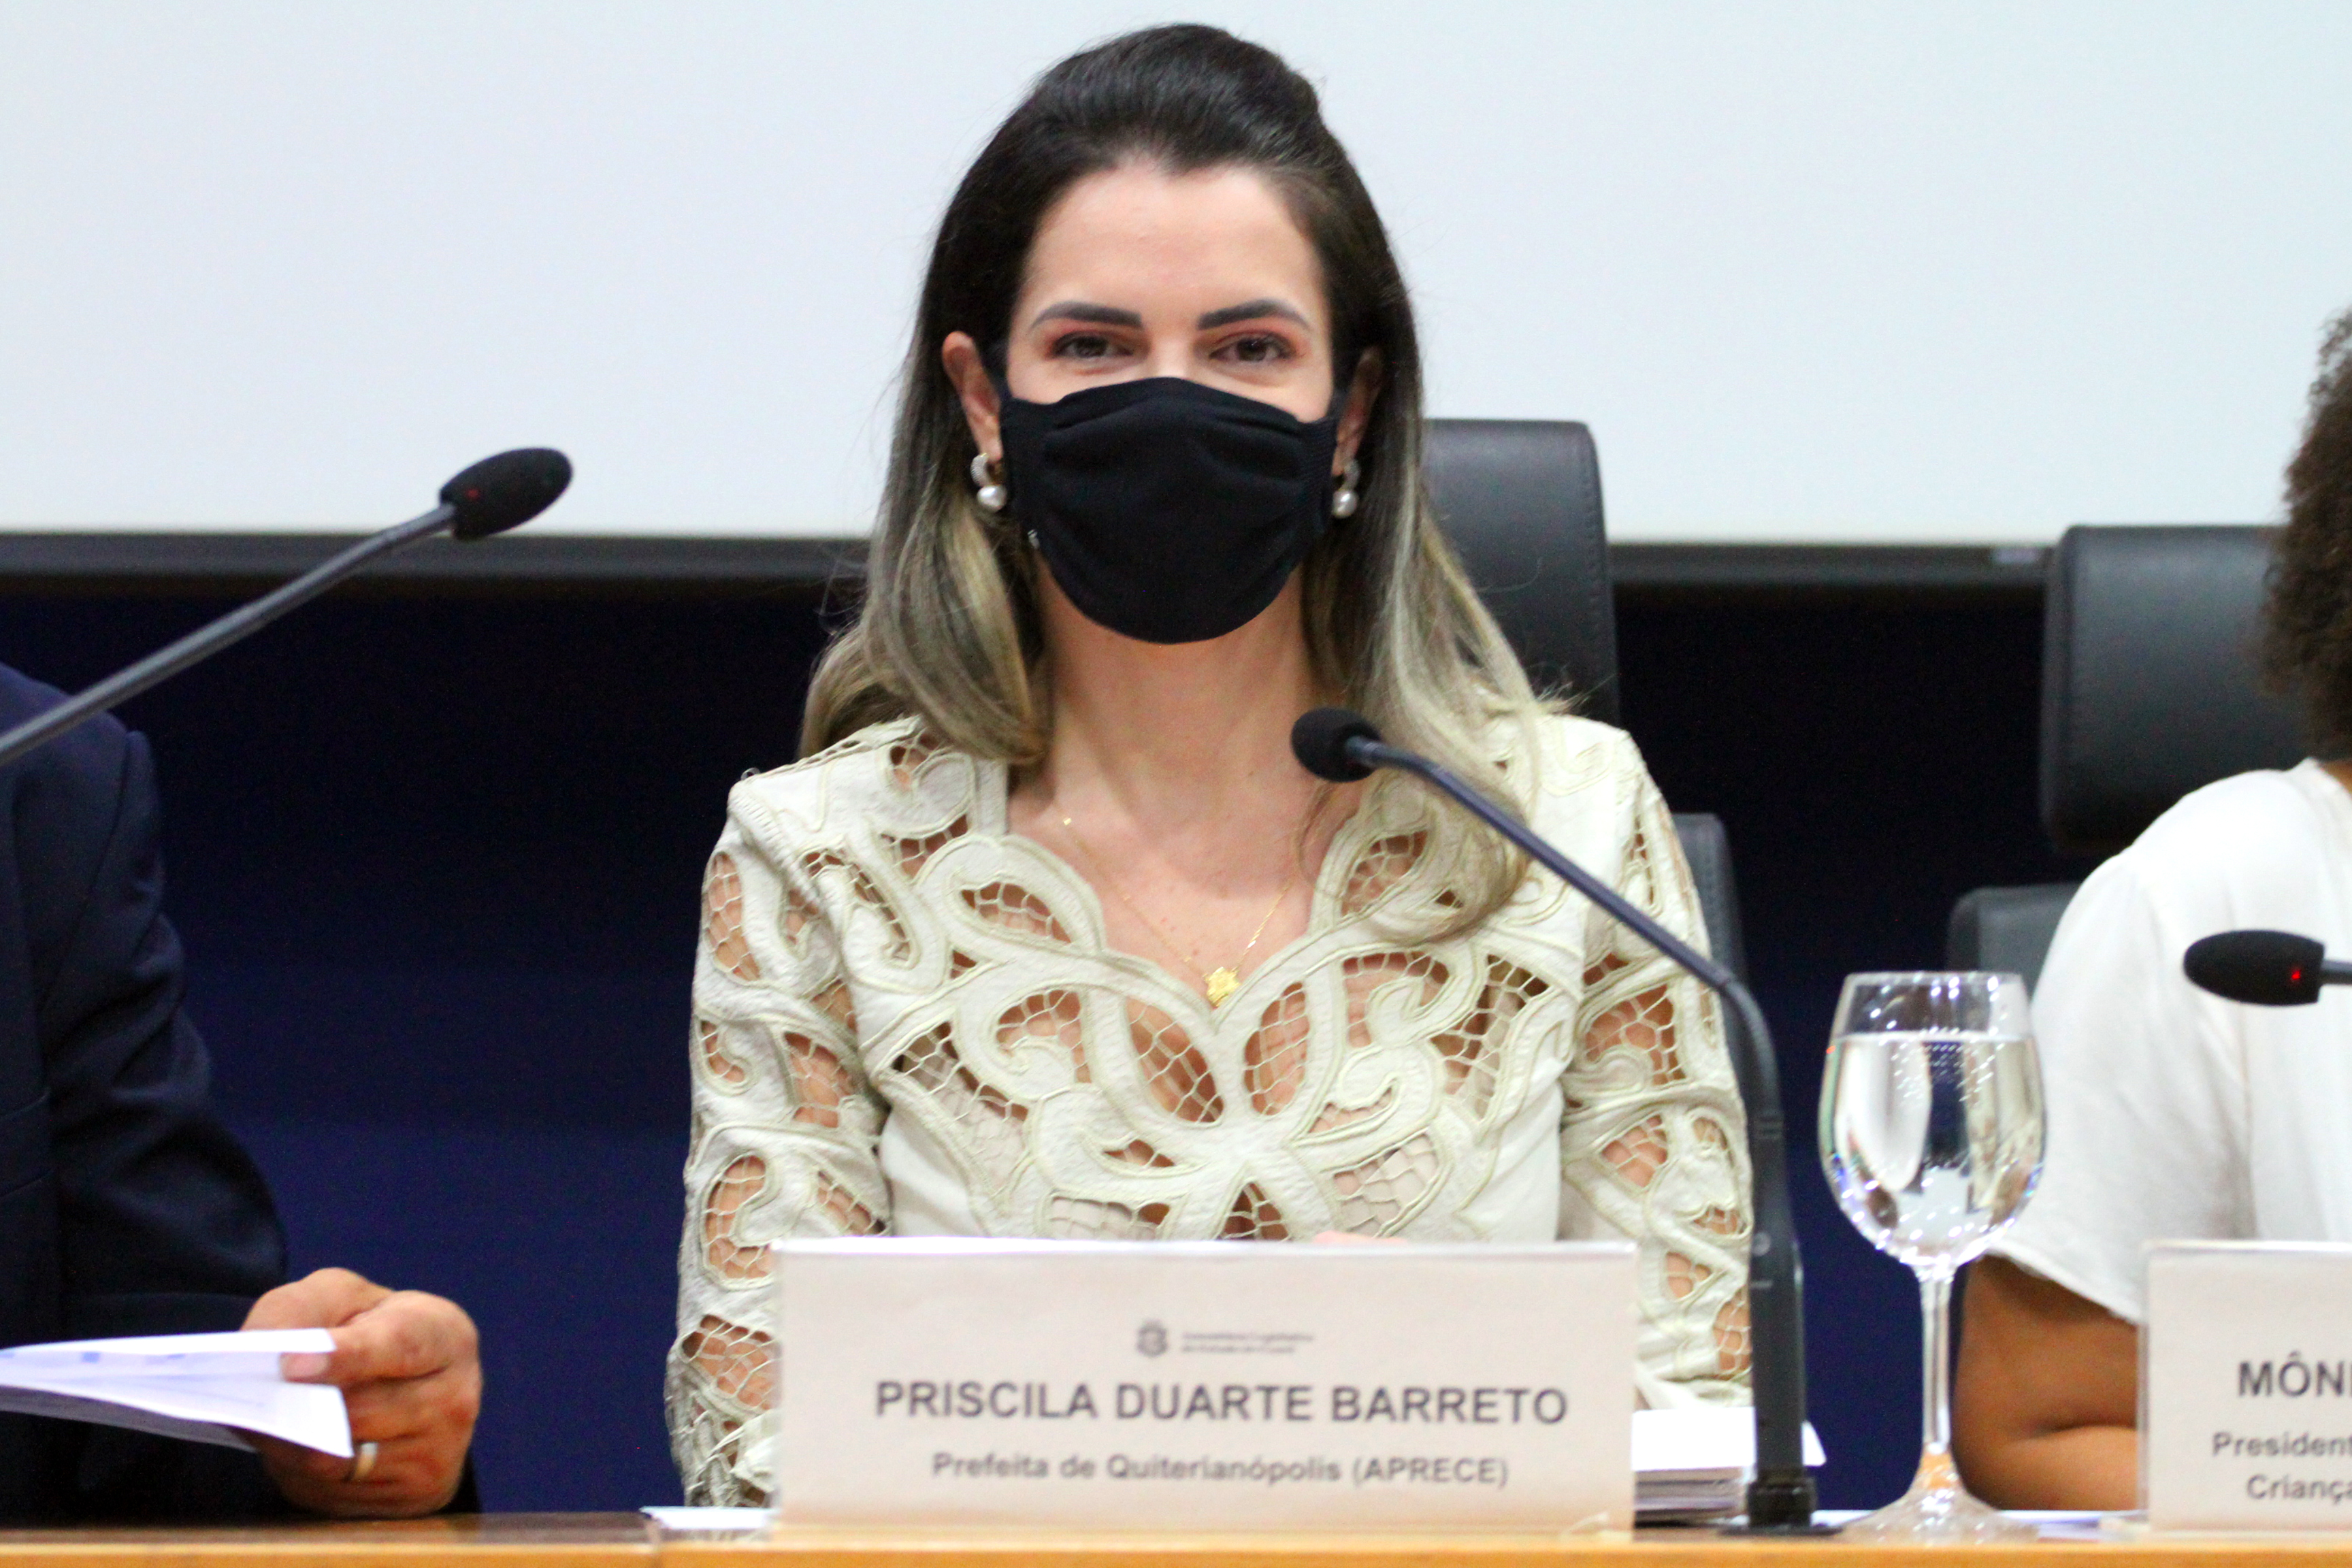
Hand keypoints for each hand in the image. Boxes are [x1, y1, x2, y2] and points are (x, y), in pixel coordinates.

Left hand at [240, 1268, 481, 1517]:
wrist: (412, 1382)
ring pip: (340, 1460)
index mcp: (445, 1336)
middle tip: (245, 1401)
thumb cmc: (369, 1330)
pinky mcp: (416, 1496)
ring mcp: (439, 1453)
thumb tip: (270, 1355)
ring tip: (263, 1423)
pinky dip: (301, 1474)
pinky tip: (297, 1448)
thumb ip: (302, 1310)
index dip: (344, 1357)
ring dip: (289, 1444)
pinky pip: (335, 1494)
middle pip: (360, 1413)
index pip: (397, 1346)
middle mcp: (456, 1397)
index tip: (290, 1365)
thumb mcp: (341, 1298)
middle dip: (298, 1409)